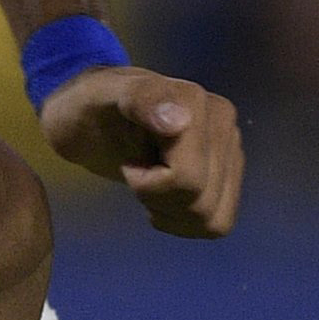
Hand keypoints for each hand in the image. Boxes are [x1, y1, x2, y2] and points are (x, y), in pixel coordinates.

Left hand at [41, 66, 243, 238]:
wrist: (90, 117)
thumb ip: (139, 99)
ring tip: (148, 182)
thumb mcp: (99, 96)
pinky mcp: (227, 176)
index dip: (147, 184)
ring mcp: (230, 151)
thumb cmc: (88, 107)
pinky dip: (186, 221)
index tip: (128, 160)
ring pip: (212, 218)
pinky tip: (162, 198)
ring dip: (172, 211)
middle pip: (200, 203)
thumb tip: (179, 122)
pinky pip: (218, 222)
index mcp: (197, 102)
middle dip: (158, 198)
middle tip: (135, 171)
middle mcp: (224, 124)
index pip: (186, 179)